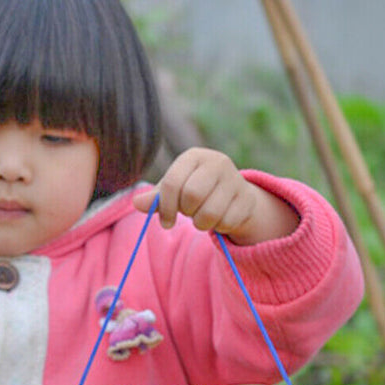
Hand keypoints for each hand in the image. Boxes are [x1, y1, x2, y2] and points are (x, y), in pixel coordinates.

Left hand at [133, 147, 297, 243]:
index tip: (166, 221)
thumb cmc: (195, 191)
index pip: (172, 183)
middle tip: (189, 213)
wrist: (232, 196)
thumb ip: (155, 198)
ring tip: (203, 216)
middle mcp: (216, 162)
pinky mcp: (247, 198)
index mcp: (193, 156)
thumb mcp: (173, 192)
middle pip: (192, 196)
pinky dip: (219, 227)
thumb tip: (136, 202)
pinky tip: (220, 217)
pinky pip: (226, 222)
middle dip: (186, 212)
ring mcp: (235, 179)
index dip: (165, 207)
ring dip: (201, 223)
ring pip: (209, 213)